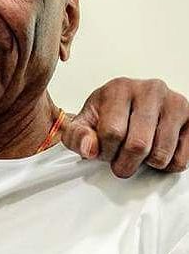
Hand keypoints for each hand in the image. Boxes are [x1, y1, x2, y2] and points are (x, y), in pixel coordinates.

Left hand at [62, 77, 188, 177]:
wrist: (125, 107)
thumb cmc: (104, 116)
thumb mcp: (81, 125)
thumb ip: (76, 137)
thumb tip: (90, 149)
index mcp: (119, 88)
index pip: (112, 132)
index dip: (104, 151)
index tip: (102, 151)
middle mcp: (150, 90)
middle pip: (138, 145)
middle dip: (124, 163)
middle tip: (119, 161)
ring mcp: (175, 102)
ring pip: (161, 154)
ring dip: (145, 165)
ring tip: (136, 154)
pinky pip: (181, 158)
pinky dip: (166, 165)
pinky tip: (155, 153)